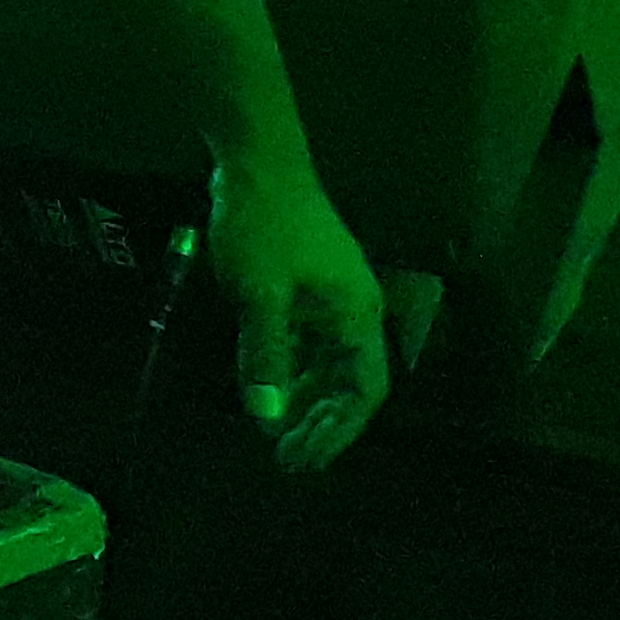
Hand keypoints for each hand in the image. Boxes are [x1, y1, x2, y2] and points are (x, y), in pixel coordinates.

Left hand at [204, 151, 391, 474]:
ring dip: (302, 400)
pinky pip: (304, 343)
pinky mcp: (303, 288)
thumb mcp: (260, 295)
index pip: (365, 390)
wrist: (255, 159)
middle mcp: (351, 311)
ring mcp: (327, 299)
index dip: (339, 430)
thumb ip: (266, 356)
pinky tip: (267, 391)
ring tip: (275, 436)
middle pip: (346, 383)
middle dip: (319, 423)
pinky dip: (288, 370)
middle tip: (285, 460)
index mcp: (357, 314)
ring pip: (324, 365)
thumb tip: (267, 419)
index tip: (307, 457)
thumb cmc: (264, 224)